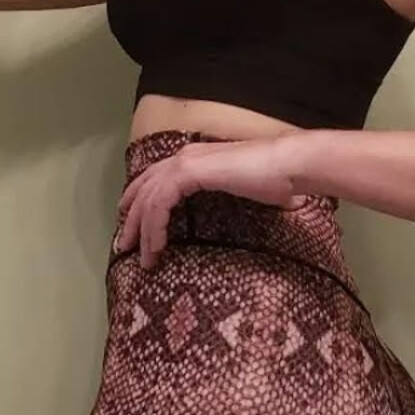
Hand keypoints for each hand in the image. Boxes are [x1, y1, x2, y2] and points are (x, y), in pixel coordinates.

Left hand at [114, 138, 308, 269]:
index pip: (155, 179)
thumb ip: (228, 196)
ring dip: (142, 231)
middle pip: (144, 188)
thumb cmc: (276, 180)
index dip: (140, 201)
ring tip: (144, 258)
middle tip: (125, 247)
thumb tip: (237, 215)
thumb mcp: (243, 191)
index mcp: (196, 158)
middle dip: (132, 219)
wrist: (288, 165)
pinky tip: (158, 246)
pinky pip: (160, 203)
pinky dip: (155, 227)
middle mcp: (185, 156)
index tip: (135, 227)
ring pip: (148, 198)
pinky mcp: (189, 171)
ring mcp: (186, 161)